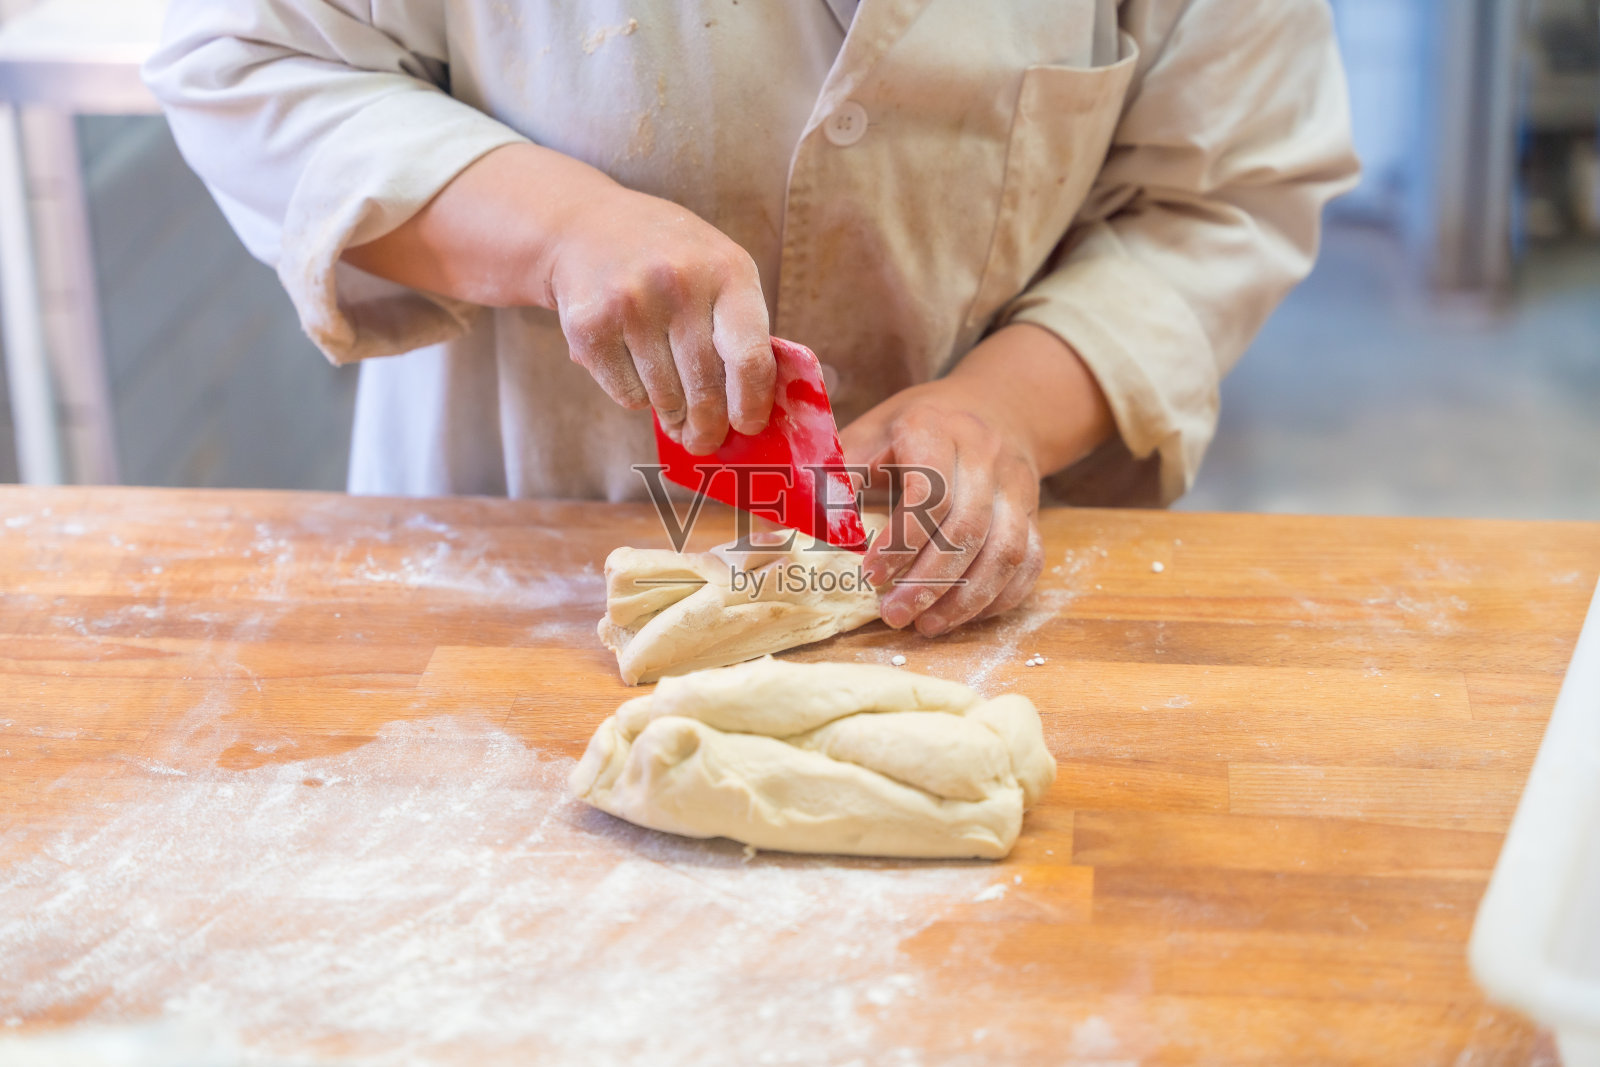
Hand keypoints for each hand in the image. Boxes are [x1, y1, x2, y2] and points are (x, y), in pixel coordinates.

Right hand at [546, 183, 775, 453]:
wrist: (584, 227)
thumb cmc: (668, 259)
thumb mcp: (717, 270)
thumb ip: (741, 329)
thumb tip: (751, 411)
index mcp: (728, 271)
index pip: (750, 359)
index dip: (751, 404)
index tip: (747, 426)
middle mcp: (680, 284)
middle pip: (705, 388)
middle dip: (707, 426)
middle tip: (704, 442)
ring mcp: (631, 304)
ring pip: (665, 397)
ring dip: (672, 413)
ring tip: (672, 408)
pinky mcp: (589, 326)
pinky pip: (628, 394)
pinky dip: (637, 397)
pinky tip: (636, 370)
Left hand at [842, 380, 1044, 635]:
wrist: (994, 406)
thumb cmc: (916, 427)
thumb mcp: (872, 432)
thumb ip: (837, 473)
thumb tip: (783, 522)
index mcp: (936, 429)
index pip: (930, 493)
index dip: (900, 542)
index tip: (869, 574)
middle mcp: (986, 456)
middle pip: (968, 529)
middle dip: (928, 581)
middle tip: (892, 614)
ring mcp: (1018, 486)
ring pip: (1005, 552)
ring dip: (965, 599)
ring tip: (927, 626)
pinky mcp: (1035, 513)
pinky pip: (1029, 563)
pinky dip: (999, 597)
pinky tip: (964, 615)